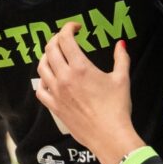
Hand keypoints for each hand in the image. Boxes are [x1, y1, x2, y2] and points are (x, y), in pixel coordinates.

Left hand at [35, 23, 144, 163]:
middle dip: (57, 39)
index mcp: (80, 68)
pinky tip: (50, 79)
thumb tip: (121, 44)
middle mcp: (64, 78)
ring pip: (42, 67)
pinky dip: (43, 80)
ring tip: (56, 55)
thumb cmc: (117, 108)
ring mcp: (56, 93)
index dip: (68, 28)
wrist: (109, 136)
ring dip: (47, 56)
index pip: (65, 39)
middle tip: (66, 38)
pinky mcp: (53, 107)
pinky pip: (40, 89)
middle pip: (50, 49)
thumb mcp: (122, 79)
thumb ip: (121, 58)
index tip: (76, 27)